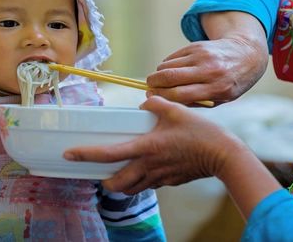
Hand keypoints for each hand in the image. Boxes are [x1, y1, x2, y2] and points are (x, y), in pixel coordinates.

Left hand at [63, 96, 251, 194]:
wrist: (222, 155)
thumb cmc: (200, 132)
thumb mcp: (176, 110)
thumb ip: (155, 104)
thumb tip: (145, 103)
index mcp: (146, 147)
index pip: (109, 154)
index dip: (86, 154)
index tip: (70, 155)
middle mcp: (149, 166)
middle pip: (117, 183)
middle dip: (104, 181)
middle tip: (99, 173)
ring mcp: (160, 177)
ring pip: (131, 188)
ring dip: (121, 184)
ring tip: (119, 173)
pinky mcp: (170, 181)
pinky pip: (150, 184)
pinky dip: (142, 180)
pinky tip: (147, 169)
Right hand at [146, 11, 268, 105]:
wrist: (247, 54)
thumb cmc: (231, 83)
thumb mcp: (221, 99)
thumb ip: (196, 102)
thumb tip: (164, 101)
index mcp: (217, 89)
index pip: (179, 94)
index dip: (161, 97)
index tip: (152, 98)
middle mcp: (209, 71)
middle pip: (169, 78)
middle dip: (153, 84)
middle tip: (150, 88)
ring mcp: (202, 56)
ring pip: (167, 66)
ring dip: (158, 74)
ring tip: (161, 81)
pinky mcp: (197, 46)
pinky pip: (173, 57)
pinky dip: (166, 65)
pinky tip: (172, 70)